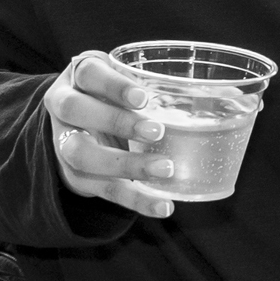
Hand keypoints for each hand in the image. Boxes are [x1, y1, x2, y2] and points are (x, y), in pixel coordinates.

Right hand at [43, 50, 174, 217]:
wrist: (77, 124)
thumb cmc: (112, 94)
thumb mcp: (124, 80)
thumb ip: (153, 84)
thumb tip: (217, 93)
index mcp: (77, 78)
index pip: (89, 74)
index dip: (114, 86)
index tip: (144, 98)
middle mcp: (63, 108)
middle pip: (75, 110)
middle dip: (116, 121)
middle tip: (157, 131)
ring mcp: (63, 143)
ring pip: (82, 155)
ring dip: (125, 164)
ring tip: (164, 169)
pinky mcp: (75, 176)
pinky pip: (101, 189)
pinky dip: (135, 199)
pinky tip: (162, 206)